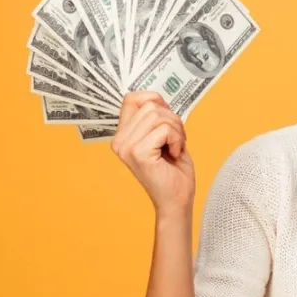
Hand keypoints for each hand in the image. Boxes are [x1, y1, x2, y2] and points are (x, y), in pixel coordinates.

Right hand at [111, 91, 194, 214]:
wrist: (177, 200)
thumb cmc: (173, 170)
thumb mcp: (164, 136)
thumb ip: (156, 117)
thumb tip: (157, 97)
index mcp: (122, 134)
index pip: (133, 98)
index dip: (156, 102)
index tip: (167, 122)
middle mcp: (119, 140)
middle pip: (151, 105)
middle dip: (173, 119)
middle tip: (175, 140)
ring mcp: (127, 147)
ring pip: (159, 116)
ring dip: (176, 130)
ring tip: (174, 148)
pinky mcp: (138, 153)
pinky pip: (165, 130)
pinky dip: (178, 140)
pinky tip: (174, 154)